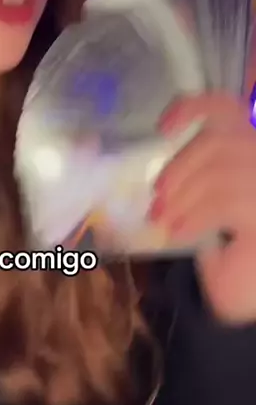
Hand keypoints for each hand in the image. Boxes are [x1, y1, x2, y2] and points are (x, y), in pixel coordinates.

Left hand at [151, 93, 255, 324]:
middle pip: (219, 140)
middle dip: (180, 167)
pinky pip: (226, 202)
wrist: (249, 296)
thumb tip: (159, 169)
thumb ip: (192, 176)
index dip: (194, 108)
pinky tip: (181, 232)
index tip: (163, 127)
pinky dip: (196, 215)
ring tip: (166, 219)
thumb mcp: (204, 204)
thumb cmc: (232, 252)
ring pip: (220, 170)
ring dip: (183, 196)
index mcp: (254, 148)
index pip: (228, 108)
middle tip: (157, 197)